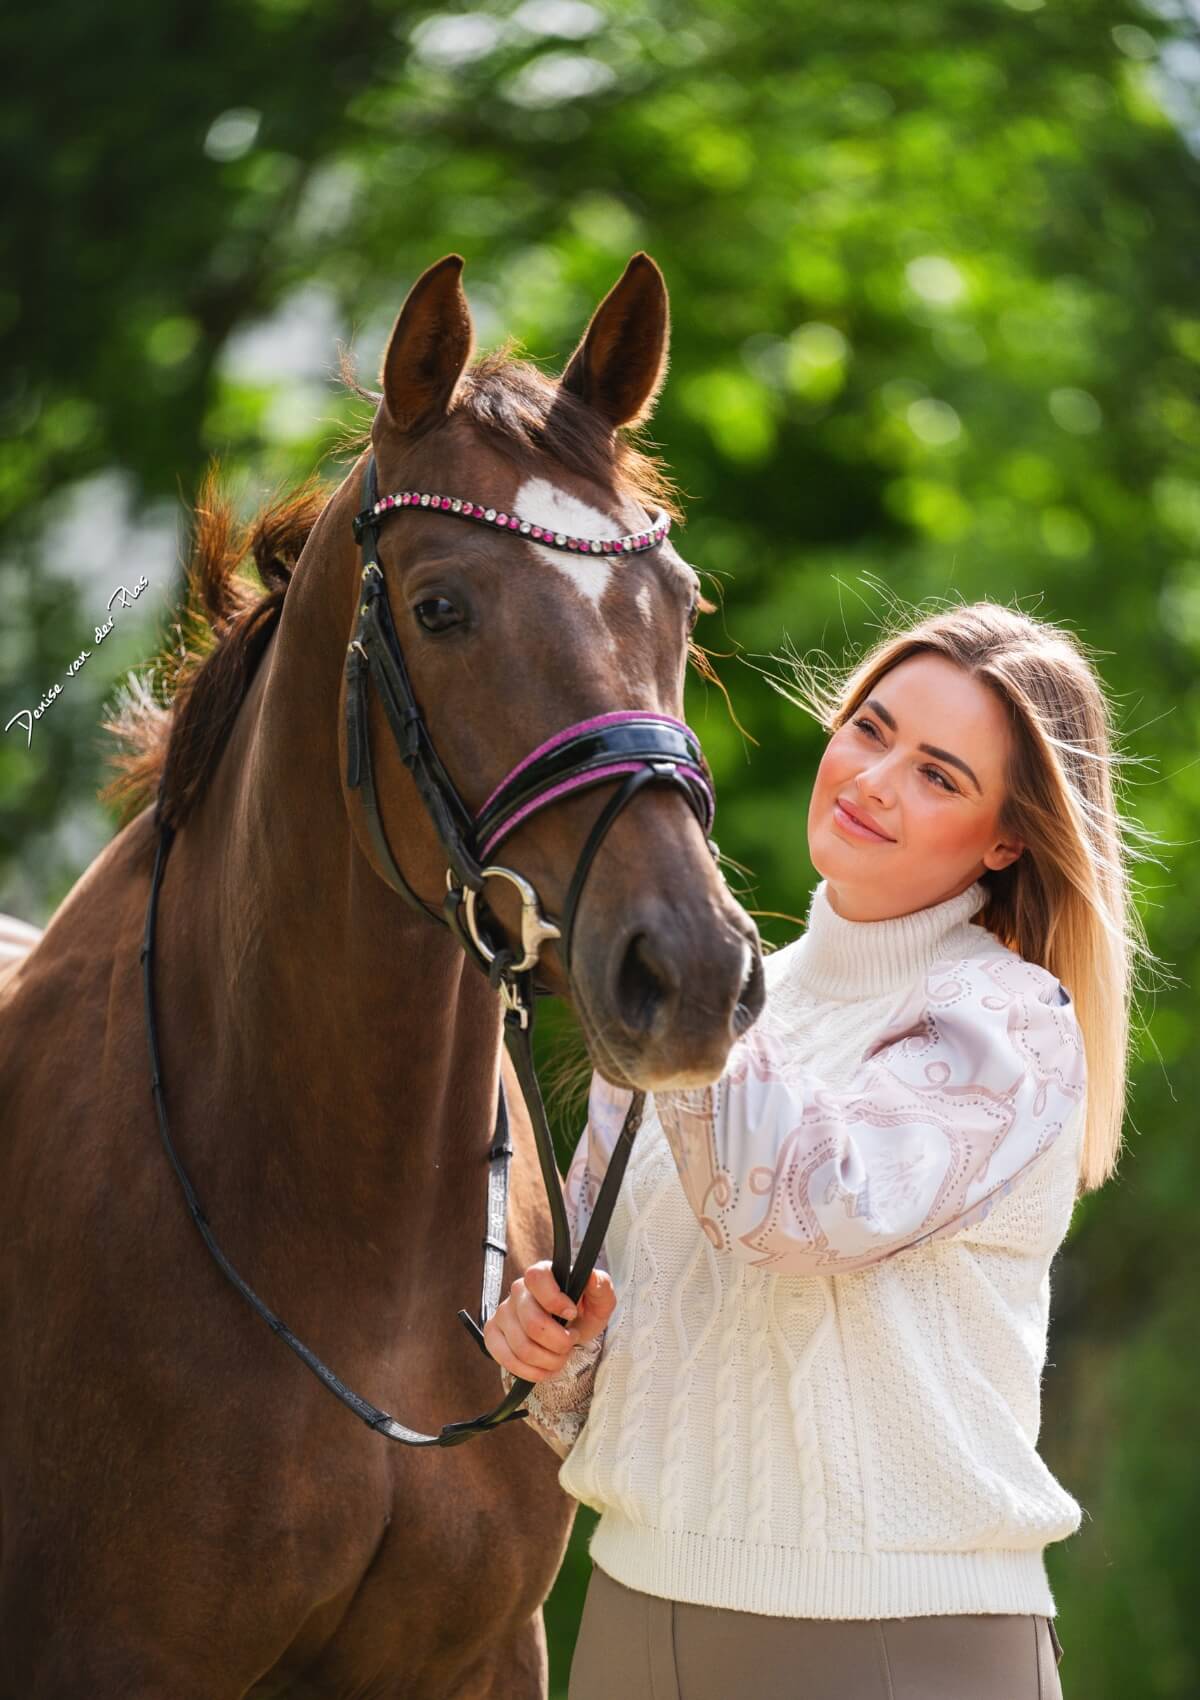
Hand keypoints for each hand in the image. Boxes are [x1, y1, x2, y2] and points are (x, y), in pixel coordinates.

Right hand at [483, 1261, 615, 1382]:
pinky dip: (530, 1371)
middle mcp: (518, 1290)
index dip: (554, 1300)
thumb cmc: (582, 1313)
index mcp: (542, 1274)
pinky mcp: (493, 1334)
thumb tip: (592, 1277)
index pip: (537, 1278)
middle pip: (533, 1323)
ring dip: (548, 1361)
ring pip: (522, 1347)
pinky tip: (543, 1368)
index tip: (572, 1315)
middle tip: (570, 1343)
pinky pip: (506, 1359)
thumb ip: (601, 1287)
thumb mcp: (599, 1301)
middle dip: (559, 1343)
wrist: (568, 1330)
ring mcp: (503, 1312)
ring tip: (559, 1357)